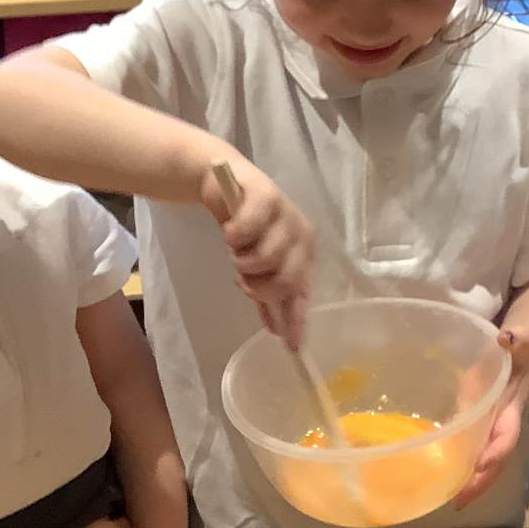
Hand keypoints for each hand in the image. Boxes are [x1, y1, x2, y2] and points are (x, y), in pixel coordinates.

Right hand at [199, 157, 315, 349]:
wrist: (224, 182)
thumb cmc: (246, 227)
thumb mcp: (257, 263)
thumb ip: (266, 296)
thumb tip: (276, 330)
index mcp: (304, 253)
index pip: (303, 293)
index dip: (296, 319)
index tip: (290, 345)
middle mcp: (301, 234)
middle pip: (286, 280)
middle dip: (259, 288)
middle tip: (243, 280)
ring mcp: (286, 214)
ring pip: (265, 258)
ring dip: (242, 262)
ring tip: (236, 251)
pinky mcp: (265, 196)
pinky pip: (246, 231)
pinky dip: (234, 238)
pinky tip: (230, 232)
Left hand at [455, 326, 528, 508]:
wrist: (522, 362)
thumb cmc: (518, 354)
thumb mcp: (520, 344)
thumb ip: (517, 339)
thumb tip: (508, 336)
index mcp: (510, 411)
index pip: (506, 437)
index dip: (496, 451)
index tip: (481, 463)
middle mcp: (500, 428)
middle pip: (495, 463)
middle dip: (480, 482)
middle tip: (459, 500)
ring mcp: (488, 434)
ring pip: (483, 466)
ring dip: (469, 485)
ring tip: (450, 501)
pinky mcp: (475, 432)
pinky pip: (469, 456)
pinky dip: (458, 472)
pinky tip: (439, 482)